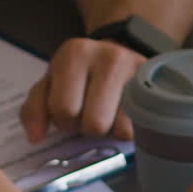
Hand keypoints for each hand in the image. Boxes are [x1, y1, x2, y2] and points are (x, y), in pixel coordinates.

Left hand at [20, 38, 144, 141]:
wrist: (121, 55)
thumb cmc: (81, 76)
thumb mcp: (52, 84)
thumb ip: (35, 109)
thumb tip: (35, 137)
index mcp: (75, 54)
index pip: (63, 109)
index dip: (64, 121)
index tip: (71, 112)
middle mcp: (109, 57)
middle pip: (94, 123)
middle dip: (88, 128)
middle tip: (91, 115)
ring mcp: (138, 73)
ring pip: (120, 130)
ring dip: (111, 131)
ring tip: (109, 115)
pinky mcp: (157, 88)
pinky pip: (141, 129)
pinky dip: (131, 131)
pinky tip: (126, 117)